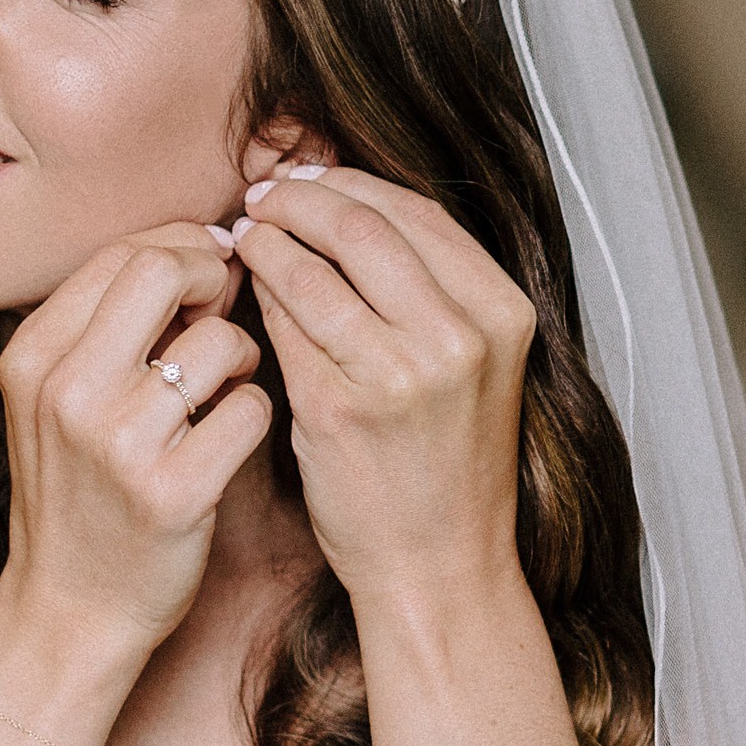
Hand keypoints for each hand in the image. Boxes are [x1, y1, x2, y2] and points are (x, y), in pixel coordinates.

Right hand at [0, 225, 271, 656]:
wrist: (70, 612)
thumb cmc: (80, 493)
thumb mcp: (57, 400)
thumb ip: (110, 326)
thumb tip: (203, 250)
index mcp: (33, 358)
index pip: (123, 253)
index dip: (184, 250)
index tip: (209, 274)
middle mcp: (68, 392)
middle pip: (164, 271)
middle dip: (215, 278)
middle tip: (227, 310)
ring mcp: (119, 445)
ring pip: (221, 341)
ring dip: (241, 358)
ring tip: (222, 391)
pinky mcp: (173, 493)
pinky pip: (251, 409)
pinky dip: (254, 416)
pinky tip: (229, 439)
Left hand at [228, 168, 536, 607]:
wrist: (440, 568)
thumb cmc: (447, 467)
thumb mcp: (472, 366)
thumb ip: (430, 291)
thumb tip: (346, 206)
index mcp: (502, 315)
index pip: (419, 213)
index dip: (353, 183)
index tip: (311, 177)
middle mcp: (459, 337)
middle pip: (366, 224)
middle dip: (303, 196)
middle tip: (265, 195)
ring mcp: (400, 373)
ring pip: (316, 265)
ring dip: (269, 236)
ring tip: (246, 232)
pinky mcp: (339, 408)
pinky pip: (285, 321)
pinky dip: (258, 290)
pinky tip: (243, 283)